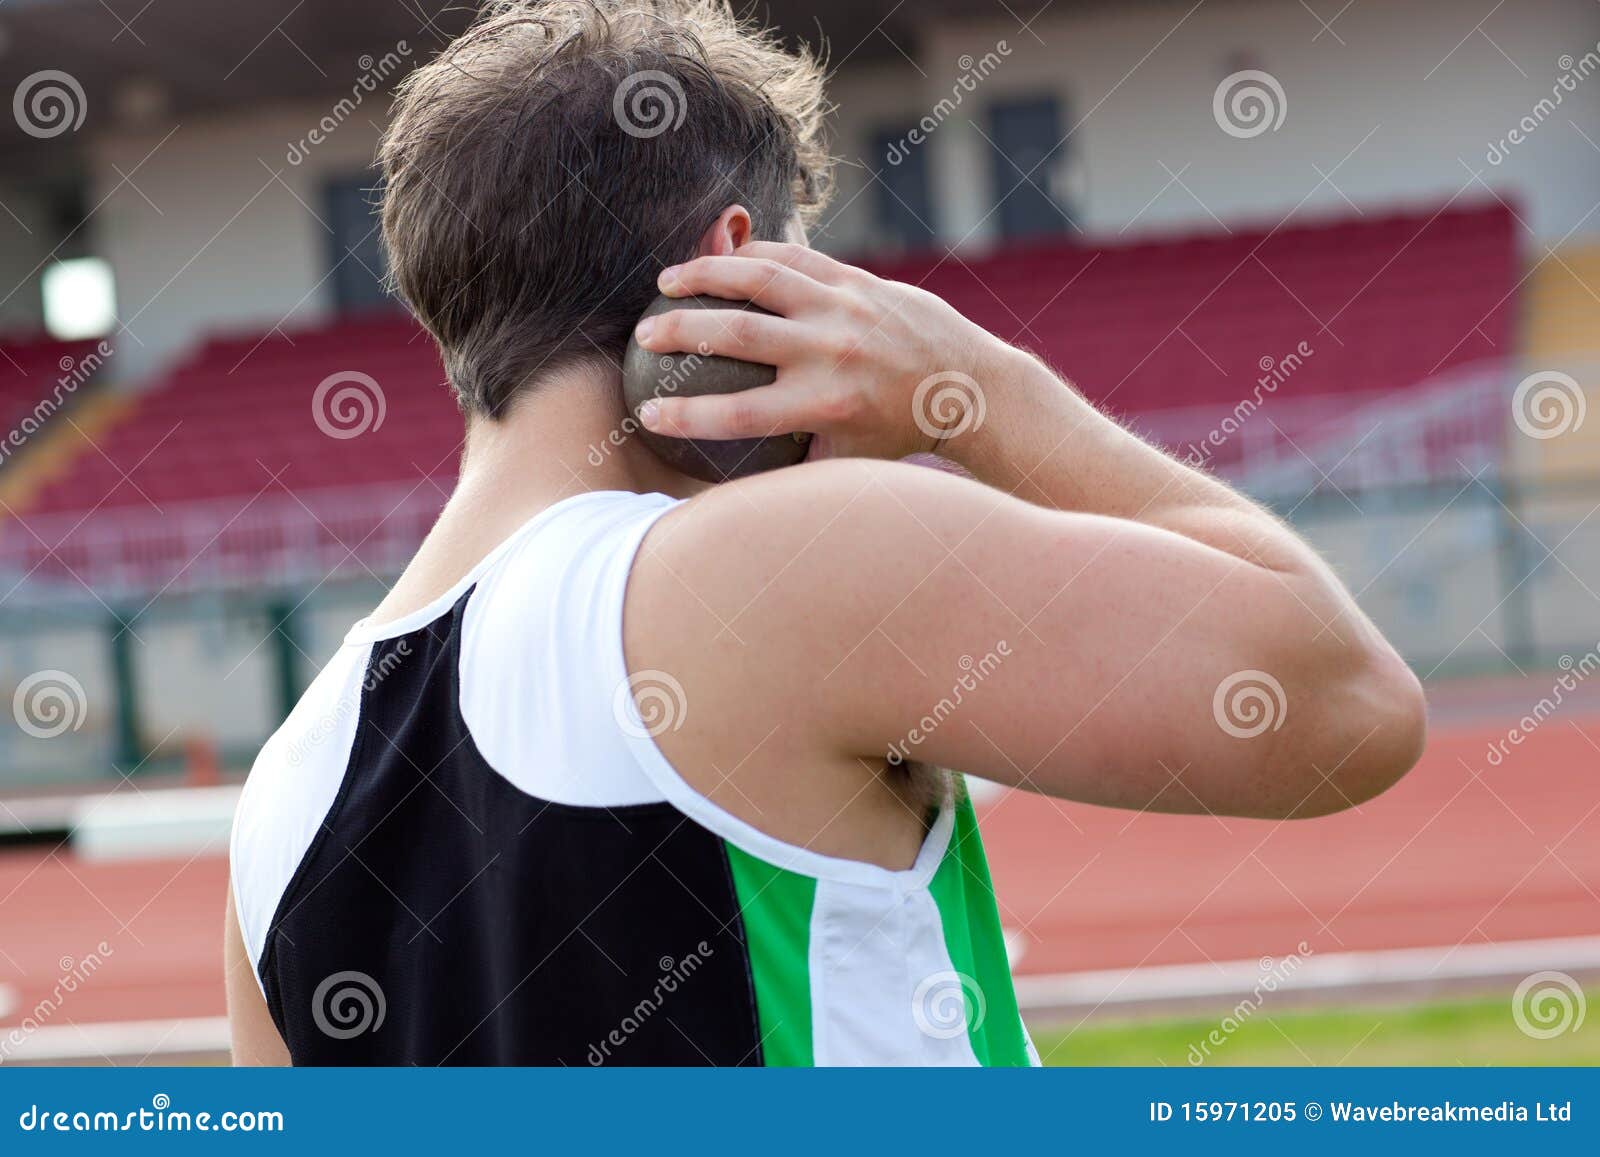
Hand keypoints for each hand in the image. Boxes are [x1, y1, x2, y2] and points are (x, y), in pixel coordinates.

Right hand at [631, 241, 1006, 461]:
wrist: (966, 385)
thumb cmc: (898, 434)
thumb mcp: (847, 461)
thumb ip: (792, 461)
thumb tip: (735, 482)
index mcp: (825, 405)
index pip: (738, 413)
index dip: (686, 416)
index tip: (647, 416)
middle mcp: (830, 353)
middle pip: (736, 335)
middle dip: (679, 333)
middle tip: (643, 337)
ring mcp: (843, 308)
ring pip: (758, 278)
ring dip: (704, 276)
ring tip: (666, 283)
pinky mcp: (856, 280)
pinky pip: (792, 259)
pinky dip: (751, 256)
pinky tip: (720, 261)